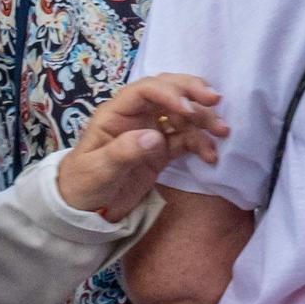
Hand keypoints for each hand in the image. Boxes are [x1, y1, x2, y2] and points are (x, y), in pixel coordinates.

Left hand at [57, 75, 227, 223]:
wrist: (84, 213)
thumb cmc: (82, 186)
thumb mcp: (97, 170)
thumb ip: (123, 151)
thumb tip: (154, 136)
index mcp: (117, 113)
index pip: (146, 90)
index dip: (169, 92)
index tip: (187, 107)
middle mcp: (137, 116)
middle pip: (169, 92)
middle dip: (193, 93)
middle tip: (214, 101)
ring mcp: (151, 131)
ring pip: (183, 114)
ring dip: (203, 120)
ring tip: (222, 131)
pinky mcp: (162, 150)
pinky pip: (186, 139)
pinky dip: (201, 144)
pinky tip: (211, 155)